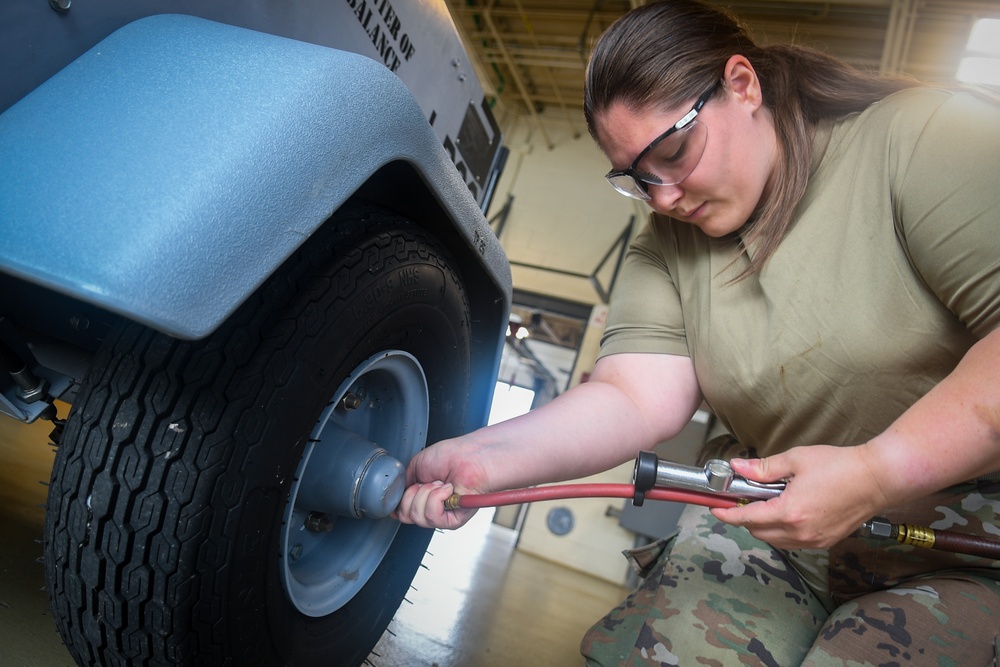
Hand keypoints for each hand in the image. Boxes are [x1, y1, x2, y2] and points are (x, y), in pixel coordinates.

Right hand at [392, 436, 489, 528]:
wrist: (468, 455)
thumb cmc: (450, 456)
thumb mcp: (416, 466)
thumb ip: (403, 485)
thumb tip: (394, 504)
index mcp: (421, 498)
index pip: (400, 512)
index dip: (401, 499)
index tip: (412, 484)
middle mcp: (430, 510)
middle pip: (405, 516)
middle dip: (413, 493)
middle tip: (430, 481)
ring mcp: (441, 517)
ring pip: (417, 516)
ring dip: (426, 493)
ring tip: (440, 483)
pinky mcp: (453, 521)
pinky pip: (433, 516)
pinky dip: (436, 497)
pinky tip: (447, 489)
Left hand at [711, 444, 889, 548]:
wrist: (877, 479)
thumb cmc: (841, 467)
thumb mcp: (796, 460)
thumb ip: (763, 468)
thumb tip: (739, 467)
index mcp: (790, 512)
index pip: (747, 519)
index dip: (727, 515)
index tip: (716, 509)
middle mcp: (800, 532)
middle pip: (758, 533)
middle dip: (745, 518)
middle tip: (742, 499)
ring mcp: (814, 540)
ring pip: (775, 541)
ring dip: (763, 526)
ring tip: (765, 503)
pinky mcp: (825, 541)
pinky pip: (793, 543)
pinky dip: (782, 531)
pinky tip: (785, 511)